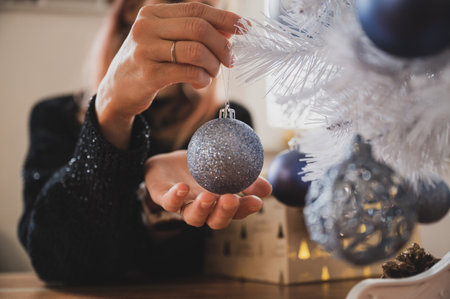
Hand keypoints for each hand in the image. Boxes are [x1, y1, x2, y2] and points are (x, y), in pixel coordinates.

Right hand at [95, 2, 242, 148]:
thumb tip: (229, 31)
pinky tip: (201, 82)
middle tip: (230, 59)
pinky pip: (188, 72)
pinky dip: (202, 78)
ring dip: (213, 65)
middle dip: (222, 45)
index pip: (197, 9)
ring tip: (212, 73)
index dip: (224, 19)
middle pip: (198, 28)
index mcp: (153, 13)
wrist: (117, 90)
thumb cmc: (148, 63)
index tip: (244, 28)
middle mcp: (146, 27)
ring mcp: (145, 50)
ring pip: (196, 51)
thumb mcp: (164, 40)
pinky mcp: (148, 74)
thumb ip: (192, 33)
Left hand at [144, 150, 271, 229]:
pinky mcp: (163, 196)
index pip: (235, 213)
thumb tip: (269, 189)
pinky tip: (182, 187)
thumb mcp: (224, 168)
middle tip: (231, 199)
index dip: (245, 209)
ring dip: (201, 209)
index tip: (257, 201)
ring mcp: (183, 205)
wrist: (168, 163)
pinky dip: (175, 197)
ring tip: (208, 197)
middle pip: (214, 221)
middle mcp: (202, 209)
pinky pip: (168, 202)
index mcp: (218, 203)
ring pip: (192, 217)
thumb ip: (245, 178)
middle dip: (224, 212)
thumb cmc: (199, 169)